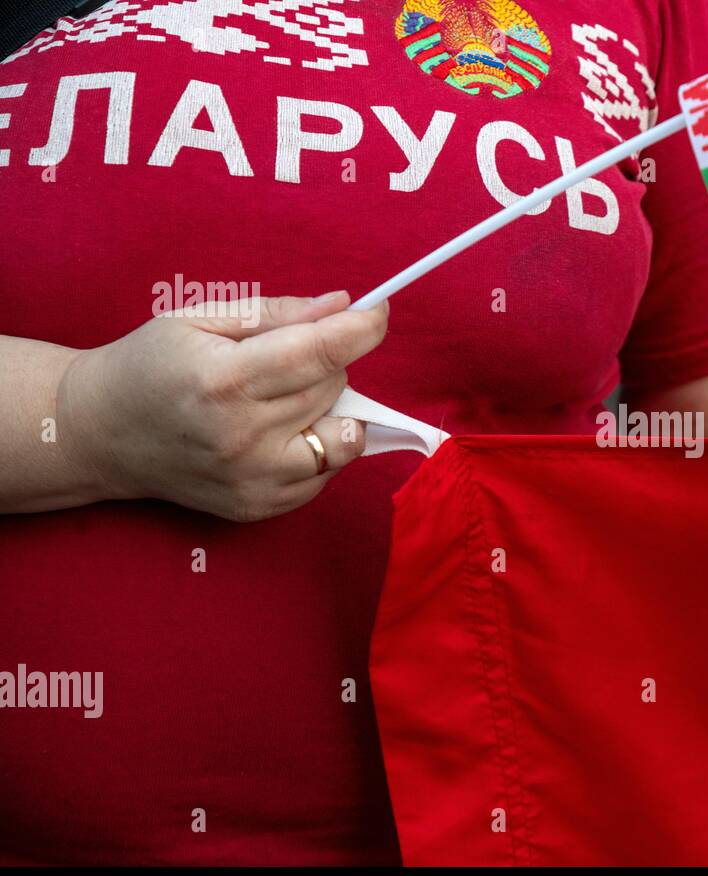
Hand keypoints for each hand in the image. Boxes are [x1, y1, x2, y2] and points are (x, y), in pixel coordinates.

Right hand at [57, 292, 387, 521]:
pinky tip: (280, 432)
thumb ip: (277, 312)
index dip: (361, 329)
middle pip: (333, 387)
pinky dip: (320, 445)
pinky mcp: (260, 507)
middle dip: (327, 363)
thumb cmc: (151, 365)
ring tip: (286, 397)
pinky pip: (328, 472)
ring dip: (331, 409)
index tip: (378, 312)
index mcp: (224, 381)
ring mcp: (254, 480)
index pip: (320, 354)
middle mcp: (243, 437)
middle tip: (287, 358)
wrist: (100, 434)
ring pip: (345, 435)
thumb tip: (342, 305)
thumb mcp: (200, 319)